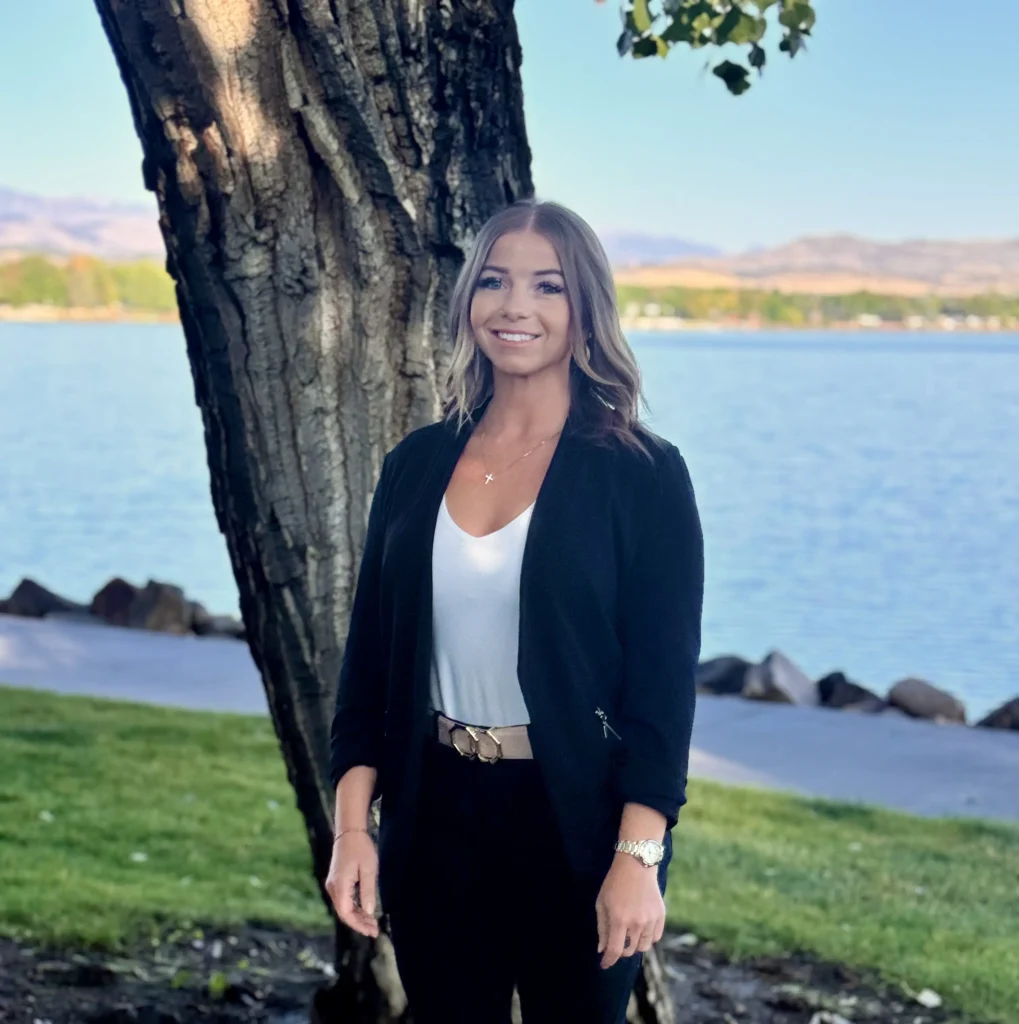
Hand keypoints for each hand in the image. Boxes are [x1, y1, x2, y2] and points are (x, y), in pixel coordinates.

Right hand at [325, 832, 379, 937]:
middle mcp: (332, 888)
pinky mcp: (336, 881)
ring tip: (372, 922)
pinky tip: (364, 910)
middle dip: (359, 923)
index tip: (372, 931)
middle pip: (343, 913)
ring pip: (343, 907)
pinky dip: (354, 907)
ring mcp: (333, 885)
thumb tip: (369, 912)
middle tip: (375, 929)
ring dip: (357, 916)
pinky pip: (343, 900)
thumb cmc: (361, 848)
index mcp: (339, 886)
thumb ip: (368, 891)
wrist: (349, 832)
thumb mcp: (369, 869)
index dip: (359, 925)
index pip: (346, 914)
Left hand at [595, 853, 664, 969]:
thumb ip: (602, 928)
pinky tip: (641, 930)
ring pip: (644, 946)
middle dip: (620, 951)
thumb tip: (602, 949)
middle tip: (615, 943)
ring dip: (634, 945)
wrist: (636, 865)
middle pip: (629, 950)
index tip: (604, 965)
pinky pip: (655, 937)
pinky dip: (647, 938)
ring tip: (628, 935)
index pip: (614, 950)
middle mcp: (637, 923)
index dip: (608, 961)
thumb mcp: (602, 903)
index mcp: (619, 919)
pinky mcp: (661, 915)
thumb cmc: (614, 883)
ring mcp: (651, 920)